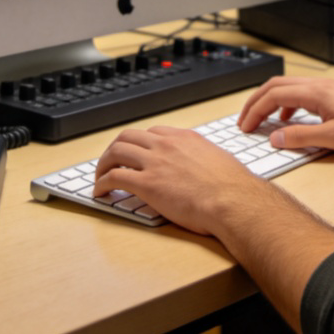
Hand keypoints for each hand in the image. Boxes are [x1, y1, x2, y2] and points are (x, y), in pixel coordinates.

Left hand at [93, 124, 273, 235]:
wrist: (233, 200)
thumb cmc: (233, 188)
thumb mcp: (219, 162)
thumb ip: (205, 160)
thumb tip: (206, 169)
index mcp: (185, 138)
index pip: (152, 133)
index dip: (139, 144)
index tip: (136, 154)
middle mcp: (167, 145)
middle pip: (129, 136)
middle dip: (115, 149)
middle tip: (110, 162)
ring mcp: (155, 162)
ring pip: (116, 151)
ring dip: (103, 163)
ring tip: (100, 176)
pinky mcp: (146, 183)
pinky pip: (114, 176)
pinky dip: (102, 183)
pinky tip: (100, 192)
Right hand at [238, 76, 333, 154]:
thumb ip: (302, 137)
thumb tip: (275, 138)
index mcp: (316, 92)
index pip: (273, 95)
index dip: (255, 110)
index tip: (245, 126)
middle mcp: (319, 85)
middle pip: (276, 85)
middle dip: (256, 102)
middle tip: (244, 120)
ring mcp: (326, 88)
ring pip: (288, 87)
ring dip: (270, 101)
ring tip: (262, 120)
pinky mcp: (332, 95)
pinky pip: (300, 93)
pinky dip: (286, 103)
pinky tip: (289, 120)